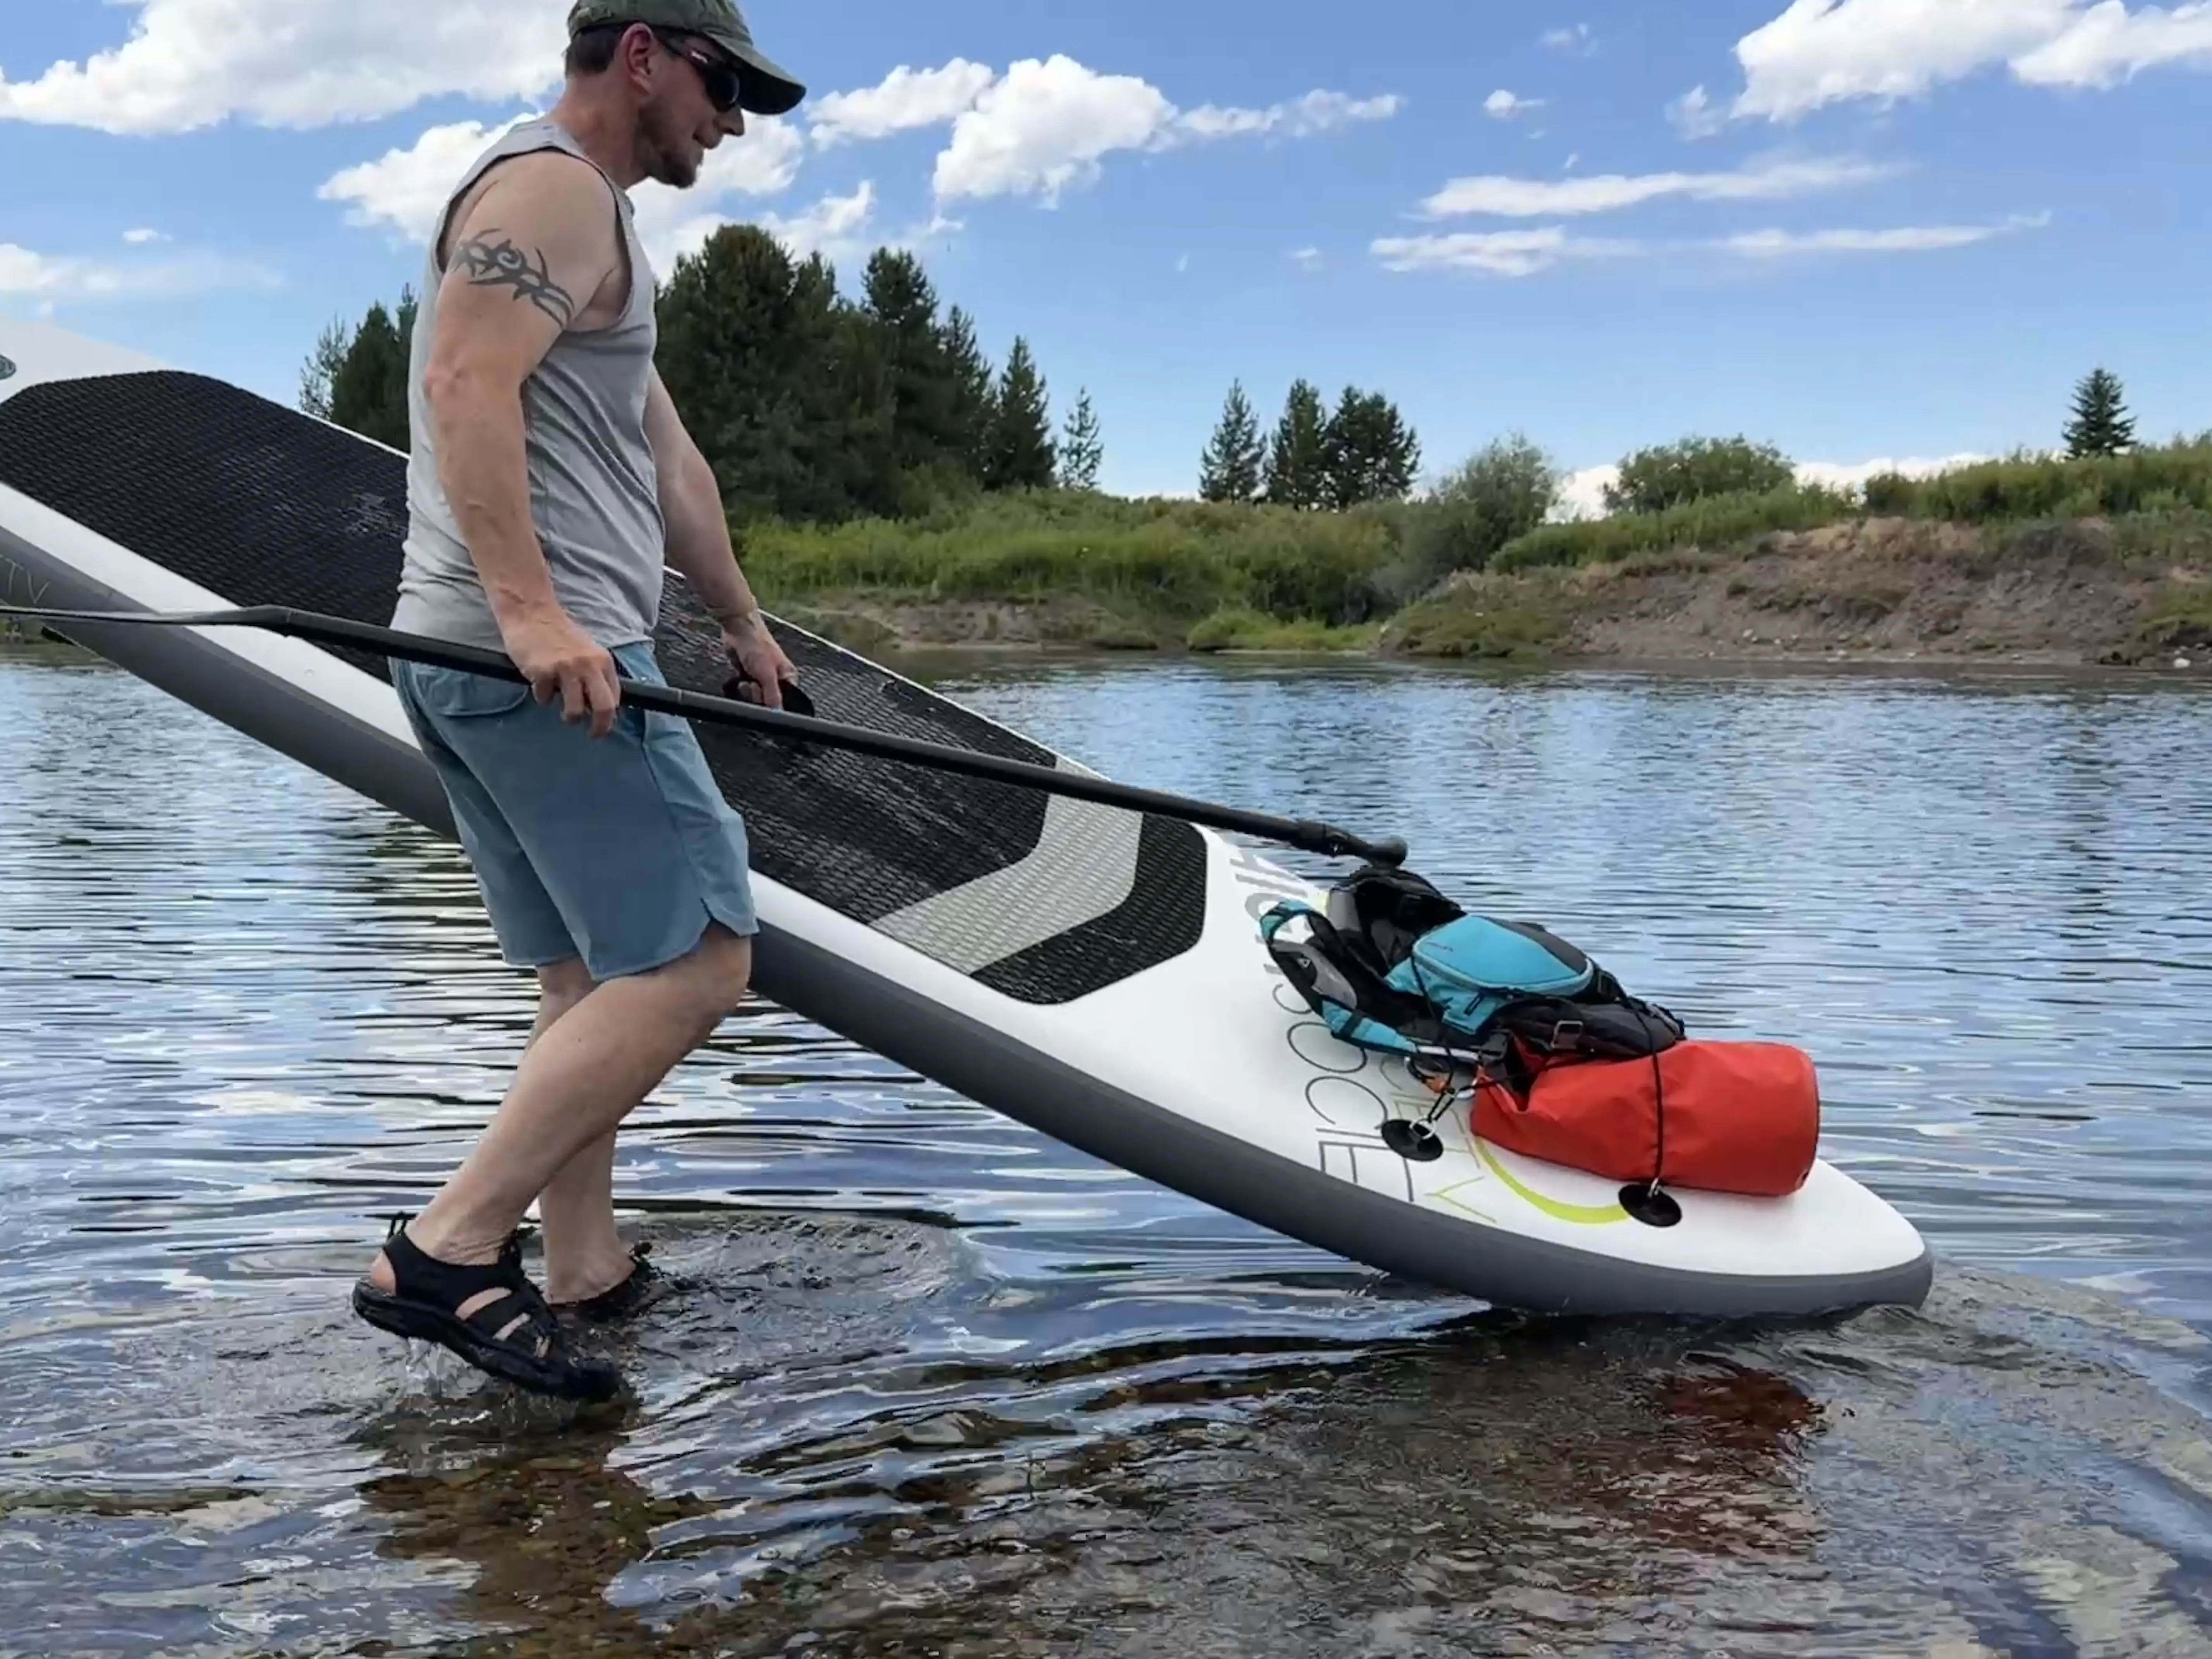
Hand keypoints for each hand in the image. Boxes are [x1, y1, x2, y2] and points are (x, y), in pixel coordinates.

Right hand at [503, 606, 620, 737]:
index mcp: (602, 660)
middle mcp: (588, 665)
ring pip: (575, 710)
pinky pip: (544, 698)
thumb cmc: (558, 633)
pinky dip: (541, 696)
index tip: (603, 725)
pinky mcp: (542, 672)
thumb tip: (600, 705)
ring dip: (569, 717)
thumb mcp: (586, 651)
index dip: (610, 716)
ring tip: (564, 713)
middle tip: (594, 735)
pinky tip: (538, 683)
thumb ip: (594, 674)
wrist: (531, 611)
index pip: (614, 697)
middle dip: (600, 727)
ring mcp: (566, 669)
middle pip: (604, 707)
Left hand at [720, 610, 796, 710]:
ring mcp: (761, 677)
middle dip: (757, 696)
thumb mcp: (767, 674)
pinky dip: (740, 688)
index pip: (784, 701)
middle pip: (767, 701)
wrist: (738, 630)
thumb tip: (778, 714)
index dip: (773, 704)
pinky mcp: (747, 675)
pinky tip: (739, 680)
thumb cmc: (757, 645)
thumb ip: (773, 696)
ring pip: (754, 697)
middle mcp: (776, 679)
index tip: (764, 699)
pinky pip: (744, 691)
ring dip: (747, 692)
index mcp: (788, 677)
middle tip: (753, 685)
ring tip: (745, 680)